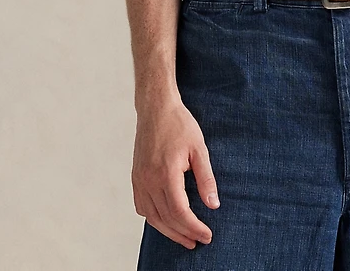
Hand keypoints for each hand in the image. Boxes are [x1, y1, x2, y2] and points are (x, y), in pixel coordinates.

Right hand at [131, 98, 219, 248]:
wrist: (156, 109)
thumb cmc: (179, 125)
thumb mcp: (199, 148)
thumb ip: (206, 178)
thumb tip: (213, 205)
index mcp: (166, 173)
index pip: (179, 212)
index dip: (194, 227)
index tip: (207, 235)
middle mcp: (149, 180)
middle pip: (165, 219)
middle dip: (183, 233)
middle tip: (199, 241)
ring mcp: (139, 180)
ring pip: (152, 217)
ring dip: (168, 231)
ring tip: (185, 237)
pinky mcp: (135, 177)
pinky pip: (142, 207)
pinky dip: (154, 219)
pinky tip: (166, 221)